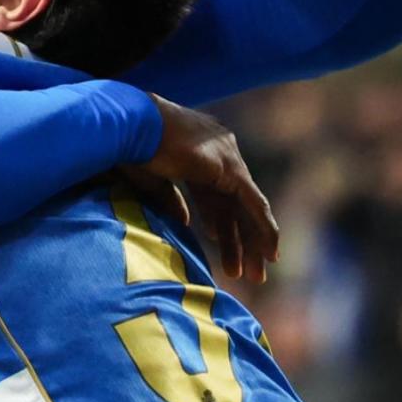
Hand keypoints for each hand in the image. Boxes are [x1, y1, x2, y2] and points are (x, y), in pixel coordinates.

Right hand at [138, 95, 277, 282]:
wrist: (133, 126)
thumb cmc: (131, 148)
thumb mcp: (152, 180)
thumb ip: (171, 200)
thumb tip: (185, 222)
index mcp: (197, 155)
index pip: (214, 195)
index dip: (218, 224)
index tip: (219, 248)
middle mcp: (219, 153)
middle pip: (233, 205)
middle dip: (239, 239)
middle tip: (248, 271)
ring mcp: (227, 158)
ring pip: (246, 209)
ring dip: (252, 243)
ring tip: (256, 275)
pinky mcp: (231, 169)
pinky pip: (255, 204)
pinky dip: (264, 228)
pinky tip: (270, 251)